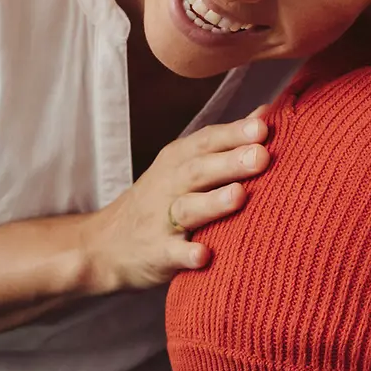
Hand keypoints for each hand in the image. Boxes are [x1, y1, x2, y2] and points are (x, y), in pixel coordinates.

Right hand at [81, 114, 271, 292]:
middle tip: (261, 157)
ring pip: (188, 208)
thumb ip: (224, 142)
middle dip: (230, 162)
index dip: (234, 133)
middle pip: (199, 170)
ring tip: (239, 196)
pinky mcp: (157, 253)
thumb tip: (265, 114)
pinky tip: (204, 256)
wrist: (105, 245)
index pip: (207, 141)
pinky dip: (187, 254)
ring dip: (213, 203)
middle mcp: (169, 185)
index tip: (263, 128)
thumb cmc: (161, 198)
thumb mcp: (185, 163)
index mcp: (179, 160)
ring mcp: (161, 220)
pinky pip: (172, 253)